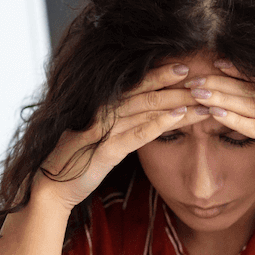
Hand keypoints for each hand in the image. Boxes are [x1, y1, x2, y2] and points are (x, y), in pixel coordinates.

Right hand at [37, 63, 208, 209]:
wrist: (50, 187)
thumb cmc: (75, 161)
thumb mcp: (96, 137)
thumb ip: (116, 122)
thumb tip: (140, 111)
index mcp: (100, 105)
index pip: (135, 83)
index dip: (161, 73)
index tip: (185, 66)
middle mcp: (102, 111)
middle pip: (146, 91)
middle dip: (177, 84)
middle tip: (204, 75)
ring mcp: (103, 129)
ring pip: (147, 108)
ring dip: (179, 102)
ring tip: (204, 98)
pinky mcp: (106, 151)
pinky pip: (138, 133)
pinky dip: (161, 123)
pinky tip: (181, 118)